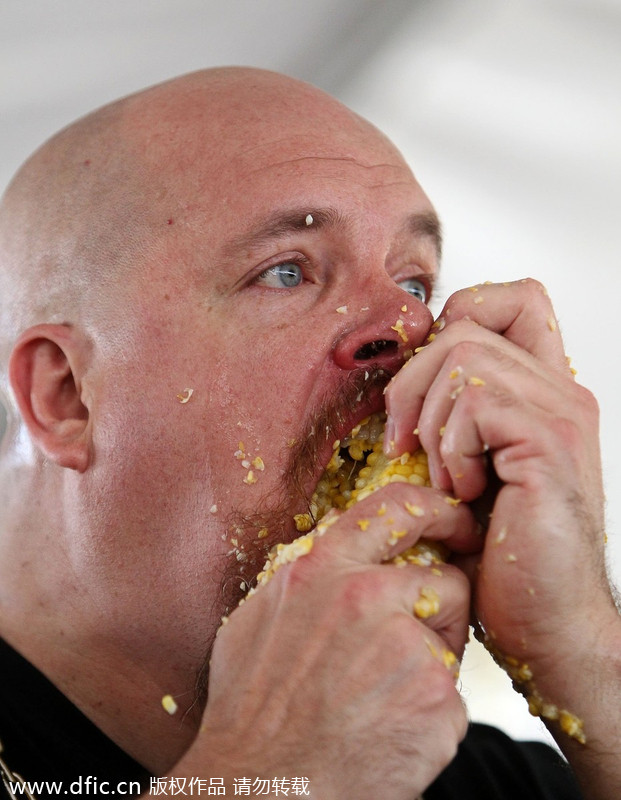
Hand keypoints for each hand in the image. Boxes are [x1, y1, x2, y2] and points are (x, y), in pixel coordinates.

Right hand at [179, 483, 479, 798]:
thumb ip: (304, 578)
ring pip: (450, 641)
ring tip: (386, 696)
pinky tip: (391, 729)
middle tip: (424, 636)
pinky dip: (431, 712)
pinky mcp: (435, 698)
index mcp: (323, 571)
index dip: (437, 508)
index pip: (395, 507)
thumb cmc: (253, 712)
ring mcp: (405, 647)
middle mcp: (366, 598)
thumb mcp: (259, 620)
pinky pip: (451, 693)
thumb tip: (330, 553)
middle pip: (446, 579)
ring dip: (432, 664)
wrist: (265, 788)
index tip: (456, 520)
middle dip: (442, 607)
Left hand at [384, 279, 617, 725]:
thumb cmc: (501, 554)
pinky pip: (473, 403)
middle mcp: (560, 390)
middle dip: (413, 382)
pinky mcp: (550, 444)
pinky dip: (448, 448)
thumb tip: (402, 374)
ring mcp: (560, 413)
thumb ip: (453, 412)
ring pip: (462, 354)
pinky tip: (461, 493)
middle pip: (464, 321)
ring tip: (444, 477)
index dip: (456, 317)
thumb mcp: (467, 468)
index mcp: (542, 389)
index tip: (426, 386)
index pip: (510, 298)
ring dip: (430, 421)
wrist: (546, 625)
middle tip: (409, 445)